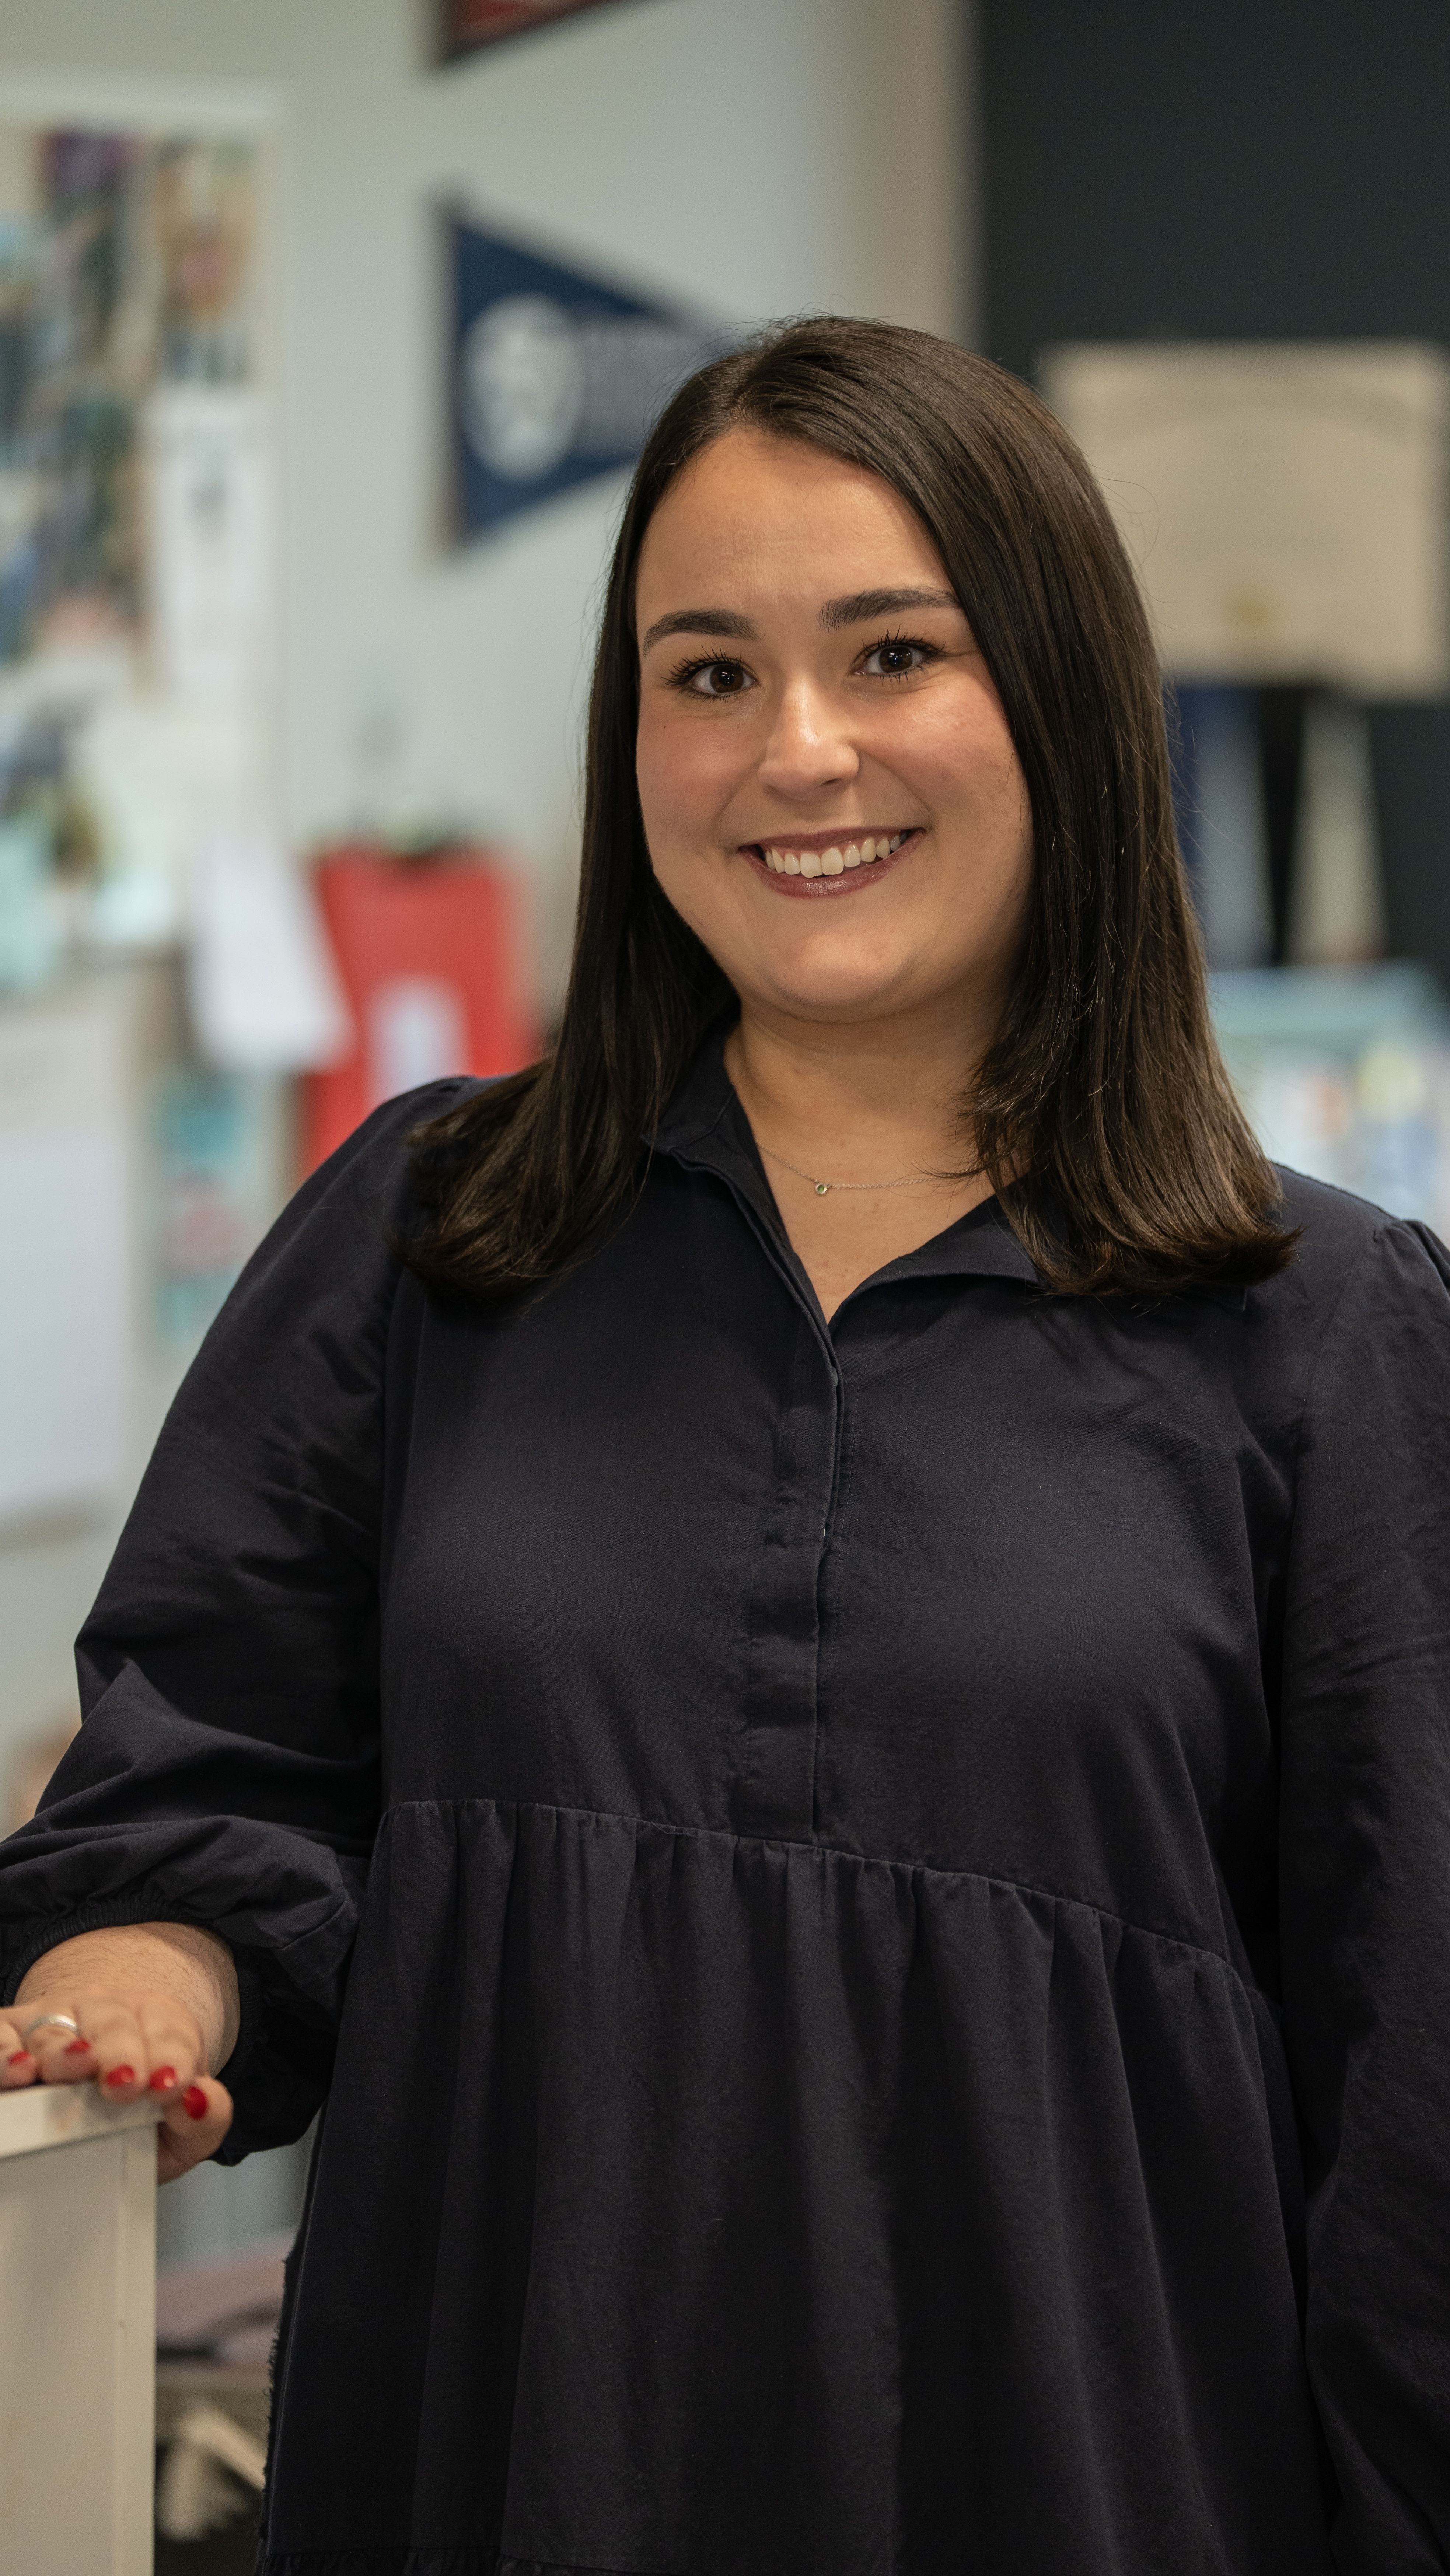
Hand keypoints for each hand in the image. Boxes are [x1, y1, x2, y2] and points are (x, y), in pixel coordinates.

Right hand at [1, 1968, 233, 2181]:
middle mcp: (102, 2011)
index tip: (170, 2086)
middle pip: (113, 2023)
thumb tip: (198, 2103)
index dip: (171, 2056)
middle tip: (126, 2084)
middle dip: (121, 2052)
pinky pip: (2, 2037)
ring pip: (54, 2032)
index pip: (169, 2029)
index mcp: (155, 2022)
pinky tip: (18, 2070)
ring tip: (76, 2065)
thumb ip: (206, 2116)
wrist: (95, 2109)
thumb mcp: (183, 2125)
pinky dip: (5, 2054)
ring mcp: (51, 2023)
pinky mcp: (9, 2036)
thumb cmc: (141, 2115)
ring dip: (63, 2051)